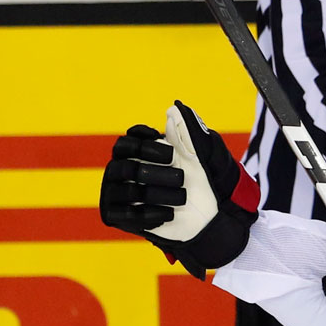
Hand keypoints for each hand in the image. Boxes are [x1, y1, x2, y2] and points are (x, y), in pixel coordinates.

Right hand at [99, 101, 259, 278]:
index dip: (144, 146)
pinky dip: (152, 214)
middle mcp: (120, 170)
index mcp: (135, 151)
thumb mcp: (199, 151)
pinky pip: (128, 215)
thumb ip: (187, 129)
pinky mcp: (118, 217)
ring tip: (182, 197)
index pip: (126, 144)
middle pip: (127, 167)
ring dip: (160, 194)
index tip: (170, 152)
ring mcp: (117, 194)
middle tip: (181, 177)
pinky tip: (170, 213)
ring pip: (130, 192)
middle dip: (158, 173)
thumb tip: (174, 108)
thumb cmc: (202, 176)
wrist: (208, 212)